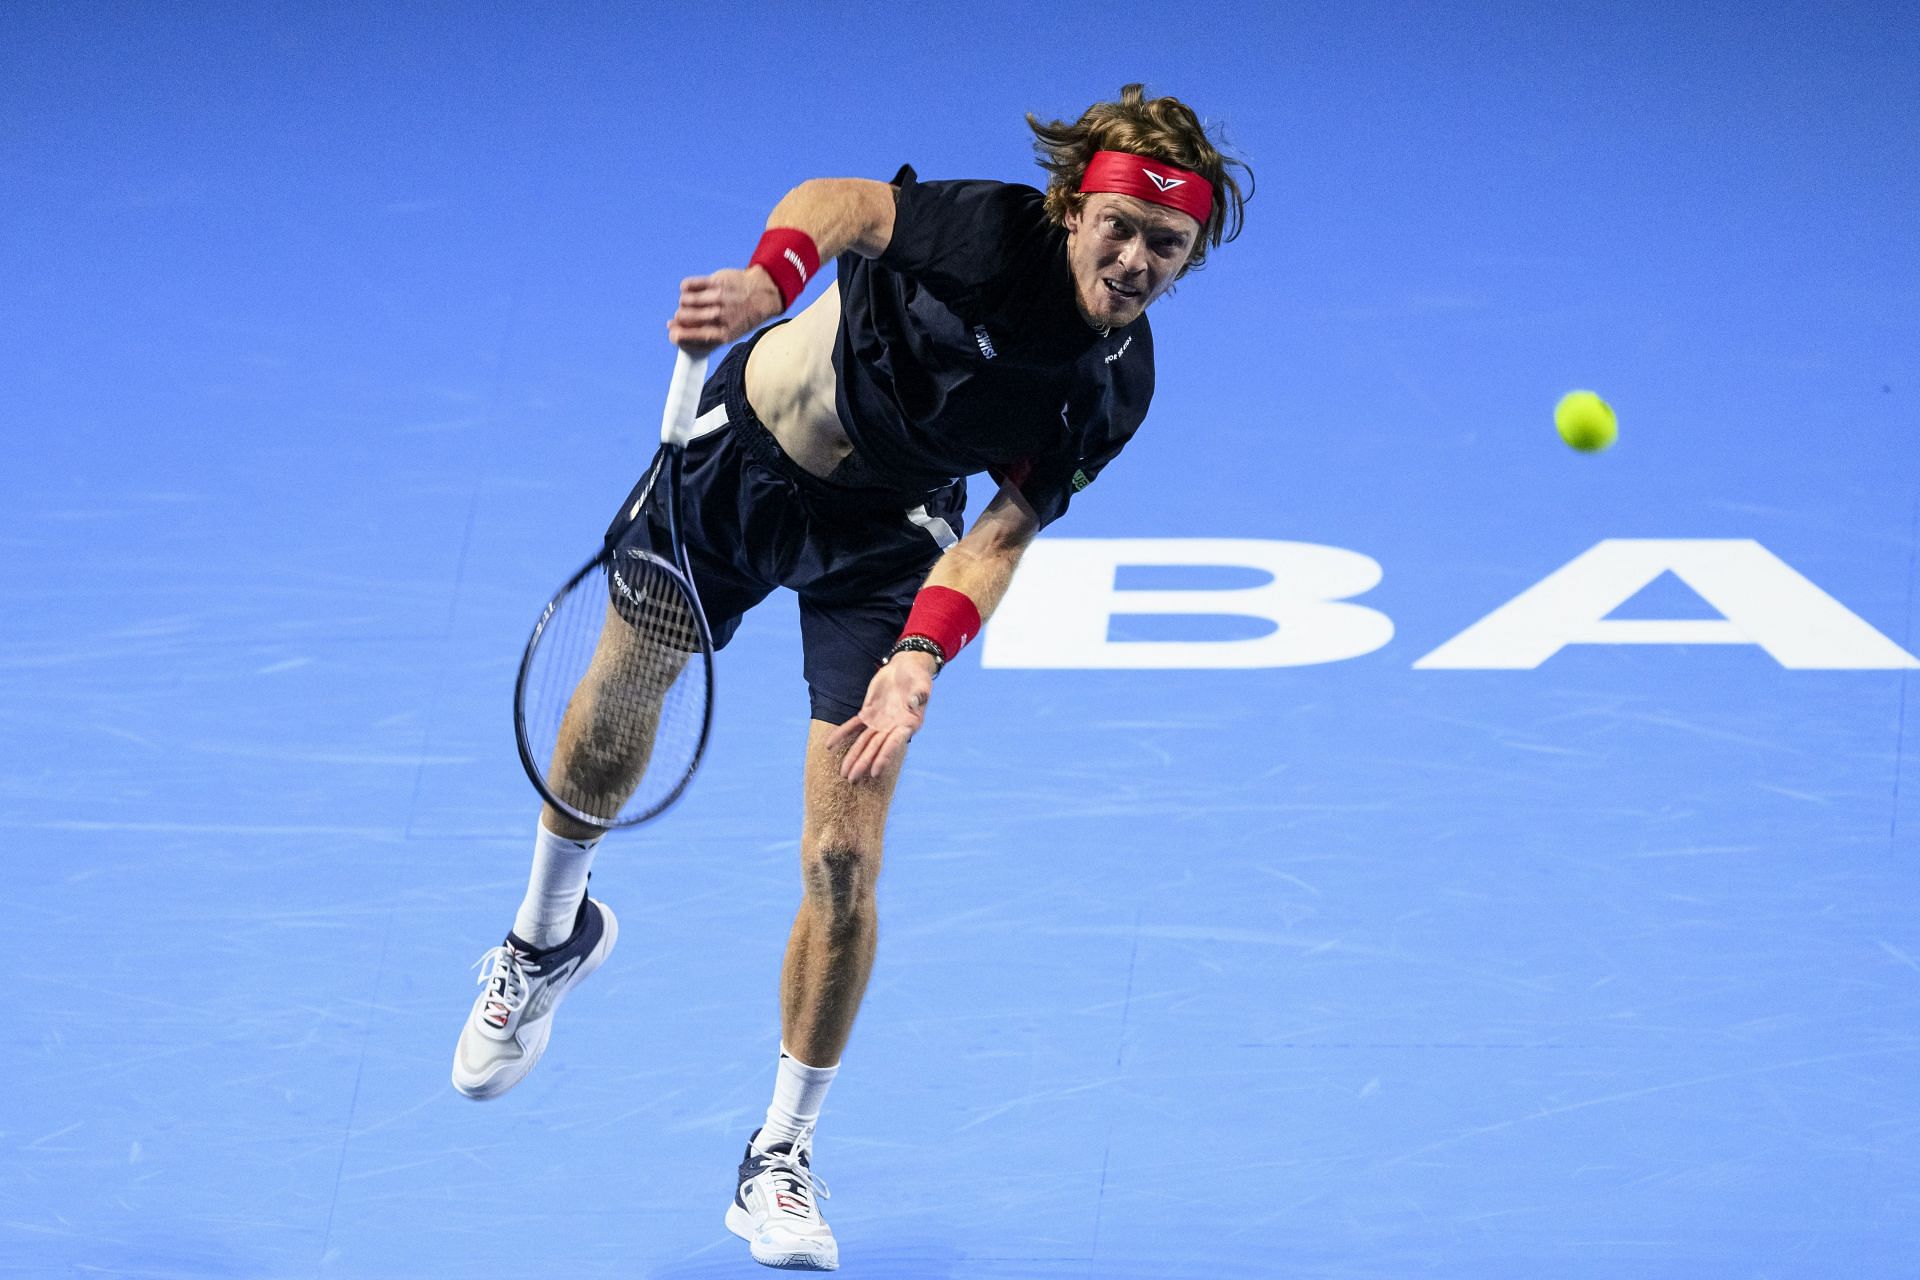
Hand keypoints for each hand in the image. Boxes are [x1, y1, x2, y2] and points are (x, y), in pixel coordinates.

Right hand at [665, 267, 784, 353]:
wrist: (762, 294)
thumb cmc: (741, 316)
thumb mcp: (727, 334)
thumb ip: (701, 336)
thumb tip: (672, 330)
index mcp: (721, 335)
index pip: (685, 336)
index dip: (675, 334)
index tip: (673, 330)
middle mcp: (718, 317)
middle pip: (682, 316)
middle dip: (681, 316)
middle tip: (688, 313)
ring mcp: (717, 298)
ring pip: (684, 300)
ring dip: (685, 301)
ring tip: (694, 301)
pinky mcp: (716, 281)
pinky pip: (687, 285)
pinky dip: (686, 287)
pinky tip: (693, 289)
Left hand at [826, 651, 936, 781]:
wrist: (906, 668)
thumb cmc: (918, 677)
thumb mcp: (922, 683)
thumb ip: (919, 694)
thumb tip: (914, 702)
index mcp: (908, 725)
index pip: (894, 744)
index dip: (884, 758)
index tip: (875, 773)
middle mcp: (893, 728)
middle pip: (875, 748)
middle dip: (863, 764)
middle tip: (852, 780)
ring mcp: (879, 723)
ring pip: (863, 742)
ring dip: (853, 757)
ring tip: (843, 773)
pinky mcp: (868, 714)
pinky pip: (852, 726)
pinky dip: (841, 734)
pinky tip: (829, 746)